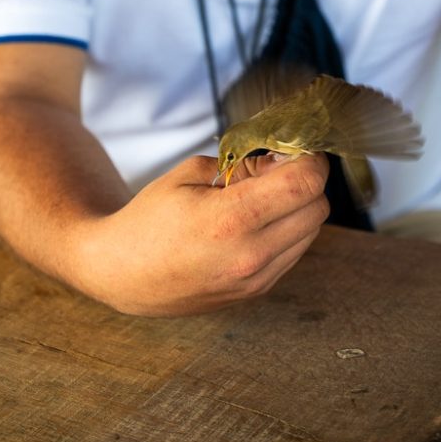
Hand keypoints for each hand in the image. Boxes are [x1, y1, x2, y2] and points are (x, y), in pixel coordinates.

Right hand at [73, 153, 329, 315]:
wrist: (123, 274)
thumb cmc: (150, 219)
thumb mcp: (189, 175)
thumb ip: (242, 164)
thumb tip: (281, 160)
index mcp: (231, 218)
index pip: (304, 184)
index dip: (311, 160)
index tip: (300, 149)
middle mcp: (251, 254)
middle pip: (318, 208)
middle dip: (308, 182)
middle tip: (281, 170)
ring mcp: (256, 278)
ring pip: (311, 232)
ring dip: (300, 208)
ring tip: (264, 198)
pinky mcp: (256, 291)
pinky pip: (294, 253)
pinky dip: (289, 231)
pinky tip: (258, 222)